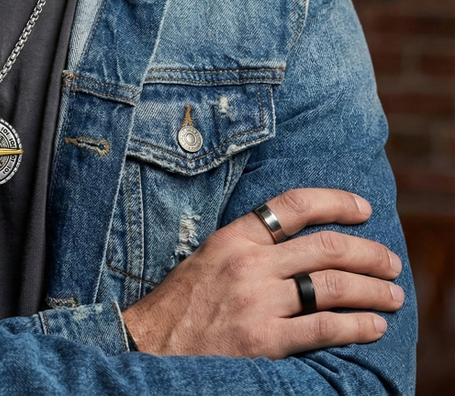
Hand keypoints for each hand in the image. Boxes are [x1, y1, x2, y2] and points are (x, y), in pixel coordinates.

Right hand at [122, 188, 403, 358]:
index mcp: (234, 237)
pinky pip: (323, 327)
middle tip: (390, 261)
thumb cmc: (183, 302)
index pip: (292, 205)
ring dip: (371, 289)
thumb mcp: (210, 256)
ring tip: (392, 294)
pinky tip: (374, 326)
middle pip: (324, 247)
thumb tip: (298, 240)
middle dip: (367, 253)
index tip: (363, 209)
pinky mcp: (265, 338)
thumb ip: (249, 245)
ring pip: (331, 285)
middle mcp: (249, 263)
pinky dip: (356, 326)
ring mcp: (258, 300)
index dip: (335, 202)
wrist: (154, 343)